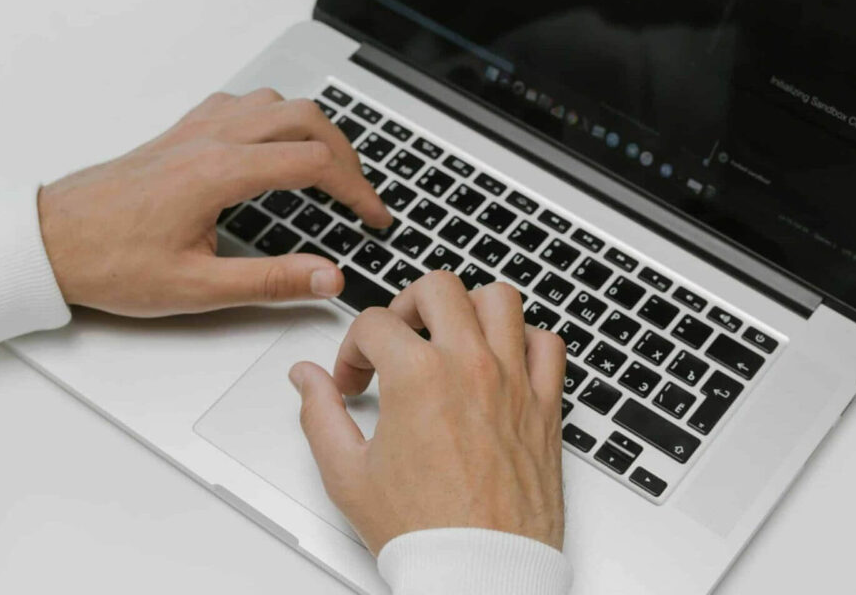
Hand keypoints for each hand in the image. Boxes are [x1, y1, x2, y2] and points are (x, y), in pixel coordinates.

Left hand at [38, 88, 391, 316]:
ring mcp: (194, 130)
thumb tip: (327, 278)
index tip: (373, 216)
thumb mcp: (197, 288)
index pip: (314, 163)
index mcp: (220, 173)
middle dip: (346, 154)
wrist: (49, 242)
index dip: (357, 190)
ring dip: (312, 129)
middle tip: (359, 193)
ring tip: (328, 168)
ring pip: (275, 103)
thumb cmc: (111, 262)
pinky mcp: (180, 134)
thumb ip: (271, 281)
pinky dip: (273, 119)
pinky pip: (241, 105)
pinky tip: (272, 147)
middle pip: (305, 119)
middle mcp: (211, 140)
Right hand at [290, 272, 567, 554]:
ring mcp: (514, 381)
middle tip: (399, 339)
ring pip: (500, 299)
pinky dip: (526, 341)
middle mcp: (470, 367)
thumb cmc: (423, 531)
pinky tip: (502, 361)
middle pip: (438, 288)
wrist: (479, 569)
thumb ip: (320, 414)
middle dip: (407, 305)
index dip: (352, 349)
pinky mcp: (546, 404)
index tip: (354, 379)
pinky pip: (548, 344)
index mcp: (417, 377)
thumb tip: (307, 379)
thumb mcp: (347, 474)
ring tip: (450, 335)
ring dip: (470, 308)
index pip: (374, 323)